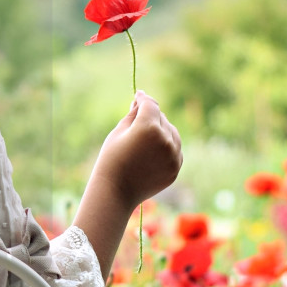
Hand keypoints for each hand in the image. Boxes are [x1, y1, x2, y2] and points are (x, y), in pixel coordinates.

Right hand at [95, 90, 182, 209]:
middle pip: (161, 117)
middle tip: (137, 119)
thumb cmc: (111, 159)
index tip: (139, 95)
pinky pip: (174, 149)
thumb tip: (141, 101)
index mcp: (148, 127)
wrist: (116, 191)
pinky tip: (151, 152)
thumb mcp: (118, 132)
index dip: (143, 98)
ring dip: (161, 130)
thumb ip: (133, 114)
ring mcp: (173, 155)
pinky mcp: (175, 167)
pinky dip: (166, 146)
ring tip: (145, 138)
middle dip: (151, 116)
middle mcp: (165, 139)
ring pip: (171, 132)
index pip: (150, 105)